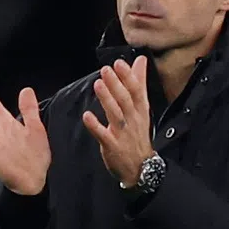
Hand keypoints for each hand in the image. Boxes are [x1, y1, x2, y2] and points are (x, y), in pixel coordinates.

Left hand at [81, 57, 153, 187]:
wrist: (141, 167)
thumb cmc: (138, 133)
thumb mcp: (142, 108)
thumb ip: (139, 83)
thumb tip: (140, 61)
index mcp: (140, 110)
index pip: (136, 91)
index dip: (128, 77)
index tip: (119, 63)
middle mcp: (133, 120)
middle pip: (126, 100)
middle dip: (117, 84)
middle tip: (106, 70)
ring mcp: (123, 134)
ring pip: (115, 115)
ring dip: (107, 100)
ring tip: (98, 85)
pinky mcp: (112, 146)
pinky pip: (104, 135)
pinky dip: (95, 126)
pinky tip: (87, 116)